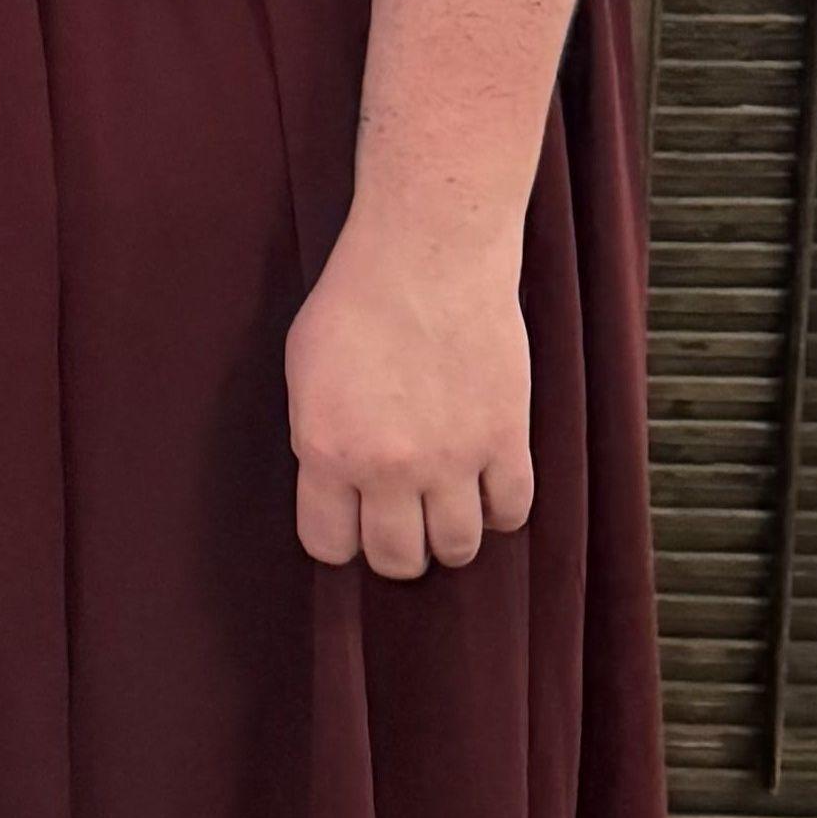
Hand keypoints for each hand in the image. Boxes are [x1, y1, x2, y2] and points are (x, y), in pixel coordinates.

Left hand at [285, 220, 534, 579]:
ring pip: (458, 548)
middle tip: (400, 524)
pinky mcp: (506, 440)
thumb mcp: (304, 374)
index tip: (348, 525)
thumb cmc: (356, 304)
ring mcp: (453, 459)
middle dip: (395, 550)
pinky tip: (486, 491)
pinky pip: (512, 512)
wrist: (428, 258)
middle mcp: (389, 468)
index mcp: (326, 451)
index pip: (328, 544)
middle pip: (398, 559)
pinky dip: (499, 511)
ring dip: (449, 539)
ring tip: (444, 512)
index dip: (338, 539)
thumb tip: (333, 482)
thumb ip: (317, 439)